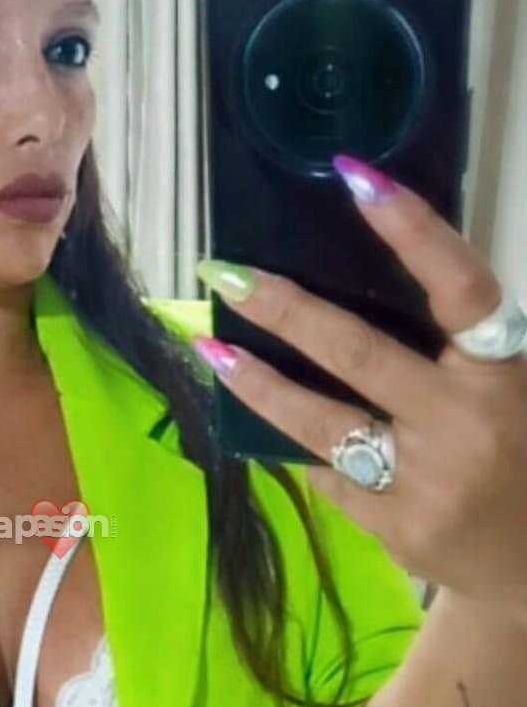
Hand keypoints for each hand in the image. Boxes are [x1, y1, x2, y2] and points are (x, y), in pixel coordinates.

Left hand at [192, 156, 526, 609]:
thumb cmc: (522, 451)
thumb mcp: (515, 389)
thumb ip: (459, 347)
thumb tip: (365, 280)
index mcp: (506, 375)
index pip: (461, 289)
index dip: (413, 231)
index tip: (356, 178)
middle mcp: (466, 423)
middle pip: (359, 354)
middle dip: (285, 309)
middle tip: (226, 271)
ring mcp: (427, 481)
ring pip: (323, 422)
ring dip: (258, 381)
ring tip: (210, 345)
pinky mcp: (395, 527)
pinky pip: (329, 474)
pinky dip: (300, 445)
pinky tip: (264, 419)